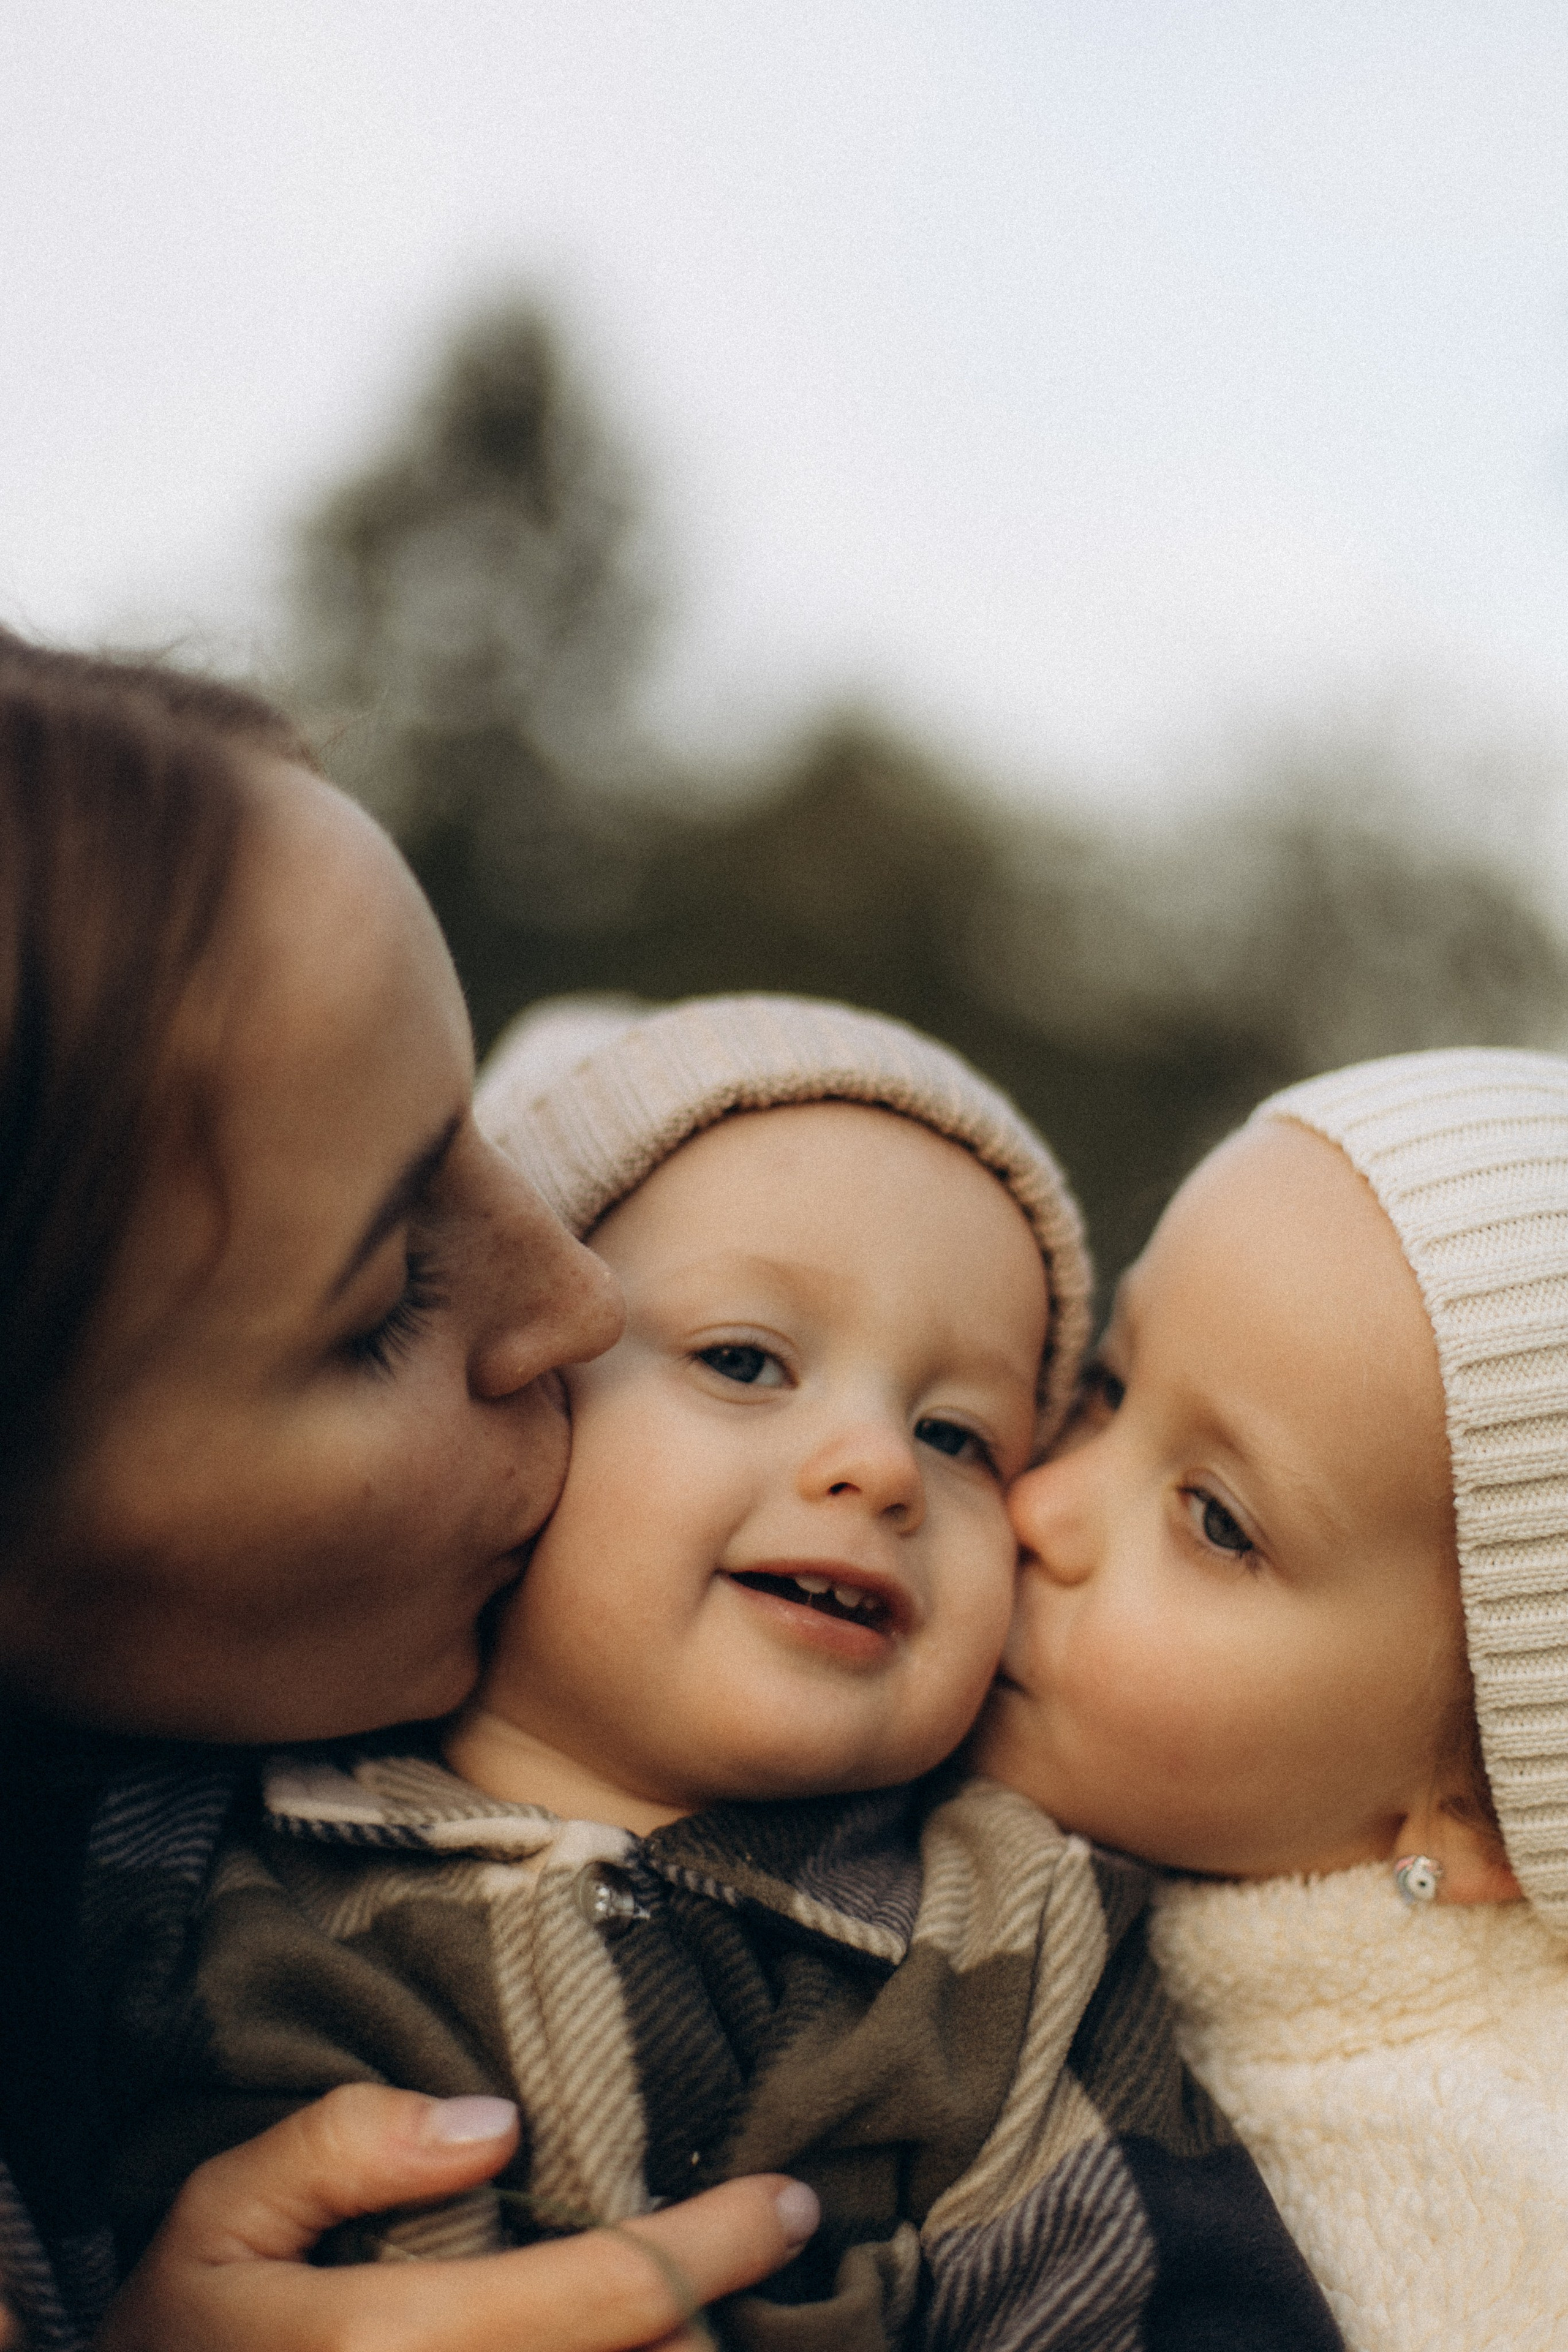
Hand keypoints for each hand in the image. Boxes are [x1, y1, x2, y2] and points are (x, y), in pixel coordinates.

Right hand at [95, 2085, 818, 2351]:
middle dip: (712, 2314)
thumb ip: (340, 2147)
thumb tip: (489, 2122)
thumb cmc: (176, 2339)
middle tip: (750, 2245)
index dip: (720, 2246)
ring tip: (703, 2309)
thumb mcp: (216, 2217)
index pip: (614, 2295)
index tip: (789, 2200)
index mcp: (398, 2348)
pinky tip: (639, 2347)